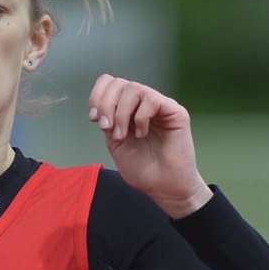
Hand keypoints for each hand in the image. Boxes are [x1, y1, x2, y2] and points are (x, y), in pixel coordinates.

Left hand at [88, 74, 212, 217]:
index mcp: (127, 109)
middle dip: (106, 104)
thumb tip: (101, 109)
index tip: (94, 118)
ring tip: (122, 135)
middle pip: (119, 83)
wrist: (164, 187)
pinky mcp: (174, 112)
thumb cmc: (143, 169)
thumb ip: (108, 123)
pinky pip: (152, 100)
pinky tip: (141, 134)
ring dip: (121, 113)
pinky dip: (140, 117)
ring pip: (134, 88)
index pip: (110, 84)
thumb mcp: (115, 144)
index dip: (98, 96)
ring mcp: (159, 106)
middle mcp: (142, 104)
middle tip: (106, 127)